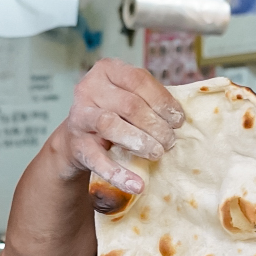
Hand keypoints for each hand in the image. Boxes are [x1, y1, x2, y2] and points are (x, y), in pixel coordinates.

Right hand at [59, 58, 184, 202]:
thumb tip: (179, 118)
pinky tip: (138, 185)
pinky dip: (119, 175)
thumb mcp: (130, 98)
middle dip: (156, 126)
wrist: (78, 139)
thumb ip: (150, 100)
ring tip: (157, 154)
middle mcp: (89, 88)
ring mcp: (79, 116)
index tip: (178, 121)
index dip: (162, 101)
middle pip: (129, 105)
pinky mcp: (76, 145)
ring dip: (140, 142)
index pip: (138, 80)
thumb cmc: (114, 114)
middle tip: (170, 142)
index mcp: (107, 70)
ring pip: (111, 125)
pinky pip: (98, 160)